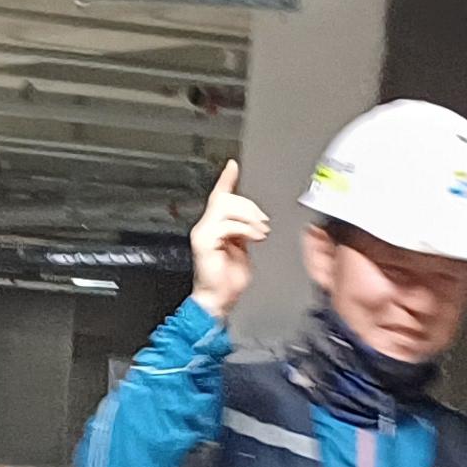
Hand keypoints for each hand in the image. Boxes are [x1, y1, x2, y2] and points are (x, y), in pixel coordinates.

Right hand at [187, 161, 270, 318]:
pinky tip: (253, 238)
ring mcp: (203, 233)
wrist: (217, 301)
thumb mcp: (241, 248)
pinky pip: (227, 224)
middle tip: (263, 223)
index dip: (226, 179)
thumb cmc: (228, 281)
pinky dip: (245, 229)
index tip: (233, 166)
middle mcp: (206, 226)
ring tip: (260, 233)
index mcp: (215, 226)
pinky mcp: (204, 241)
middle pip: (227, 198)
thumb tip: (253, 220)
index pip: (220, 196)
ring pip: (227, 206)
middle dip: (250, 207)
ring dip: (250, 218)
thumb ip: (244, 230)